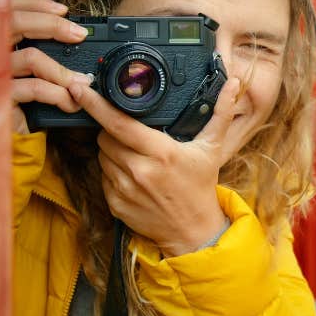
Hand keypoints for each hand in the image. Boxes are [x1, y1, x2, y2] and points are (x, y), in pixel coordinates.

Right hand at [10, 0, 92, 133]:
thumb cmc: (9, 100)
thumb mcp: (19, 72)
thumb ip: (33, 50)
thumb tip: (70, 36)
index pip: (8, 8)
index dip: (35, 3)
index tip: (63, 10)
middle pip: (15, 21)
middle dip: (52, 24)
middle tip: (79, 34)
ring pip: (31, 56)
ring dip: (63, 70)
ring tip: (81, 82)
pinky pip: (34, 88)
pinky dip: (58, 94)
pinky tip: (68, 102)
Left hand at [68, 76, 241, 255]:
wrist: (193, 232)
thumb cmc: (201, 186)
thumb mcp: (212, 147)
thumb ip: (220, 112)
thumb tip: (233, 83)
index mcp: (161, 152)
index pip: (119, 123)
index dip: (97, 104)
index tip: (81, 89)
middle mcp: (139, 171)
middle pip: (105, 136)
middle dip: (111, 129)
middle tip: (131, 133)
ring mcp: (124, 189)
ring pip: (101, 155)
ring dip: (111, 150)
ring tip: (134, 154)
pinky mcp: (115, 204)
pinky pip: (103, 177)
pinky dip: (112, 171)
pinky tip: (131, 174)